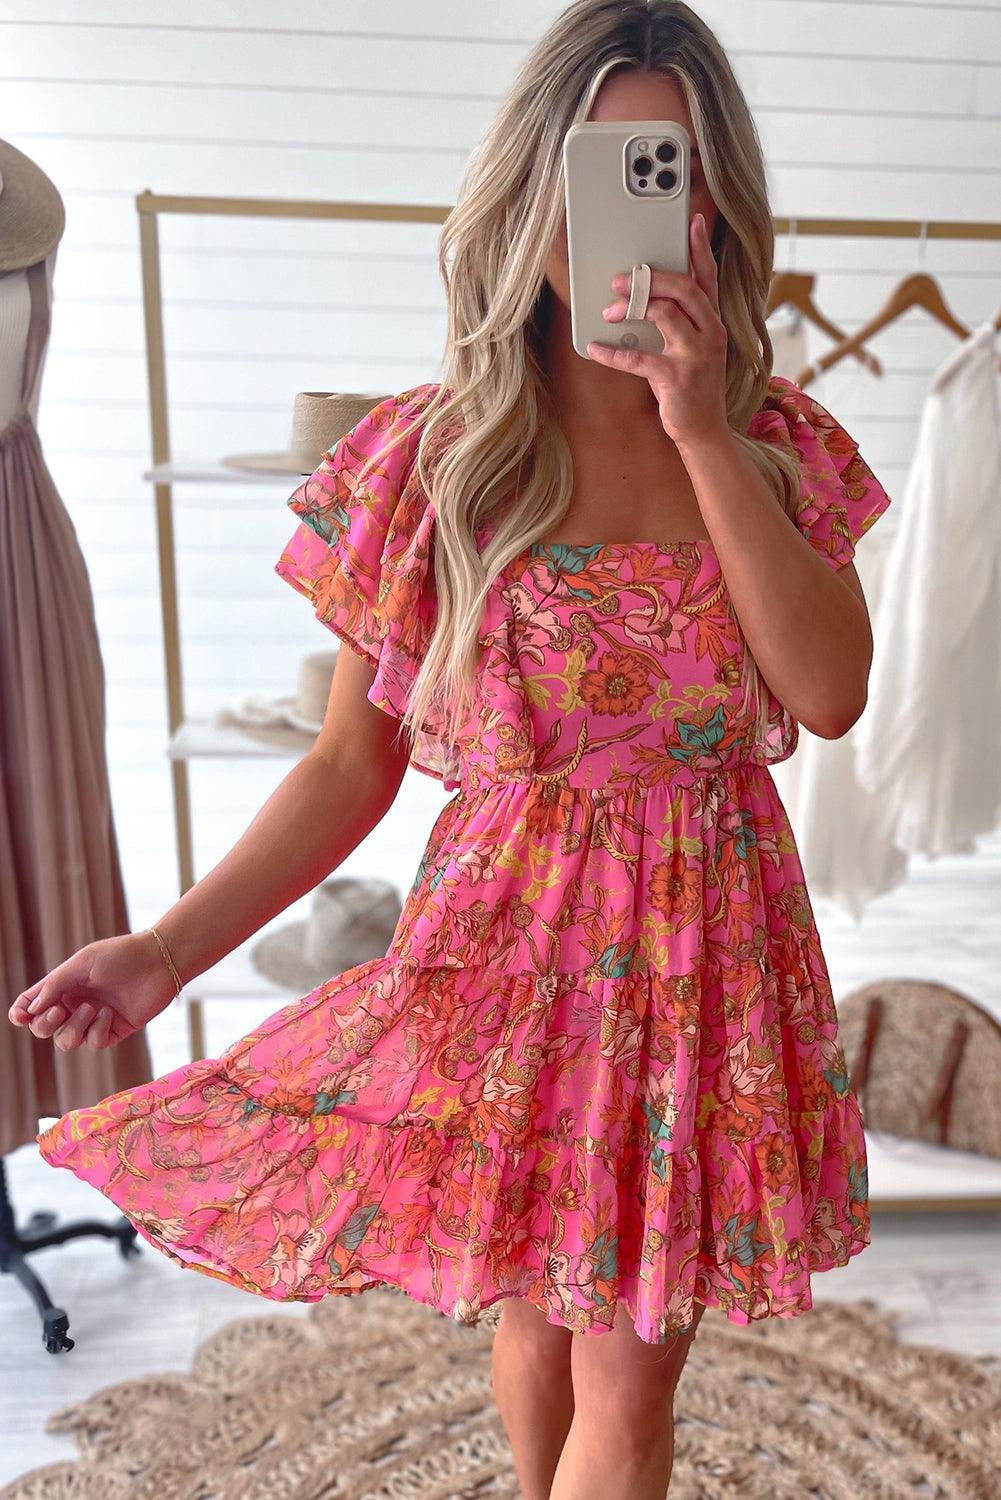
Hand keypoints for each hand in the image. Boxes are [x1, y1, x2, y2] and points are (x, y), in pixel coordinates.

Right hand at [7, 932, 177, 1050]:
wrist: (160, 961)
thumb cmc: (121, 955)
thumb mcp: (82, 963)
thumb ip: (54, 985)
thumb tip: (30, 1010)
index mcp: (63, 985)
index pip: (32, 1005)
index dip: (20, 1014)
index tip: (21, 1017)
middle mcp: (75, 1004)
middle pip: (43, 1029)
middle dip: (45, 1024)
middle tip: (60, 1009)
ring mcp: (93, 1020)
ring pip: (66, 1042)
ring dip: (74, 1028)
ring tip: (92, 1008)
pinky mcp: (114, 1031)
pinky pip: (93, 1043)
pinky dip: (98, 1030)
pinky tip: (110, 1013)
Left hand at [587, 211, 728, 446]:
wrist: (703, 429)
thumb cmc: (690, 384)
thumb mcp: (690, 346)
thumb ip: (676, 319)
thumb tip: (643, 293)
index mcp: (713, 321)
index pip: (708, 277)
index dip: (700, 248)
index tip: (692, 221)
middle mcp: (710, 333)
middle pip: (684, 289)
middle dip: (649, 278)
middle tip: (620, 279)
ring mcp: (696, 356)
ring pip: (666, 315)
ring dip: (632, 308)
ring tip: (609, 311)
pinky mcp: (677, 379)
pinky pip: (640, 358)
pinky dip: (613, 353)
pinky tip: (595, 348)